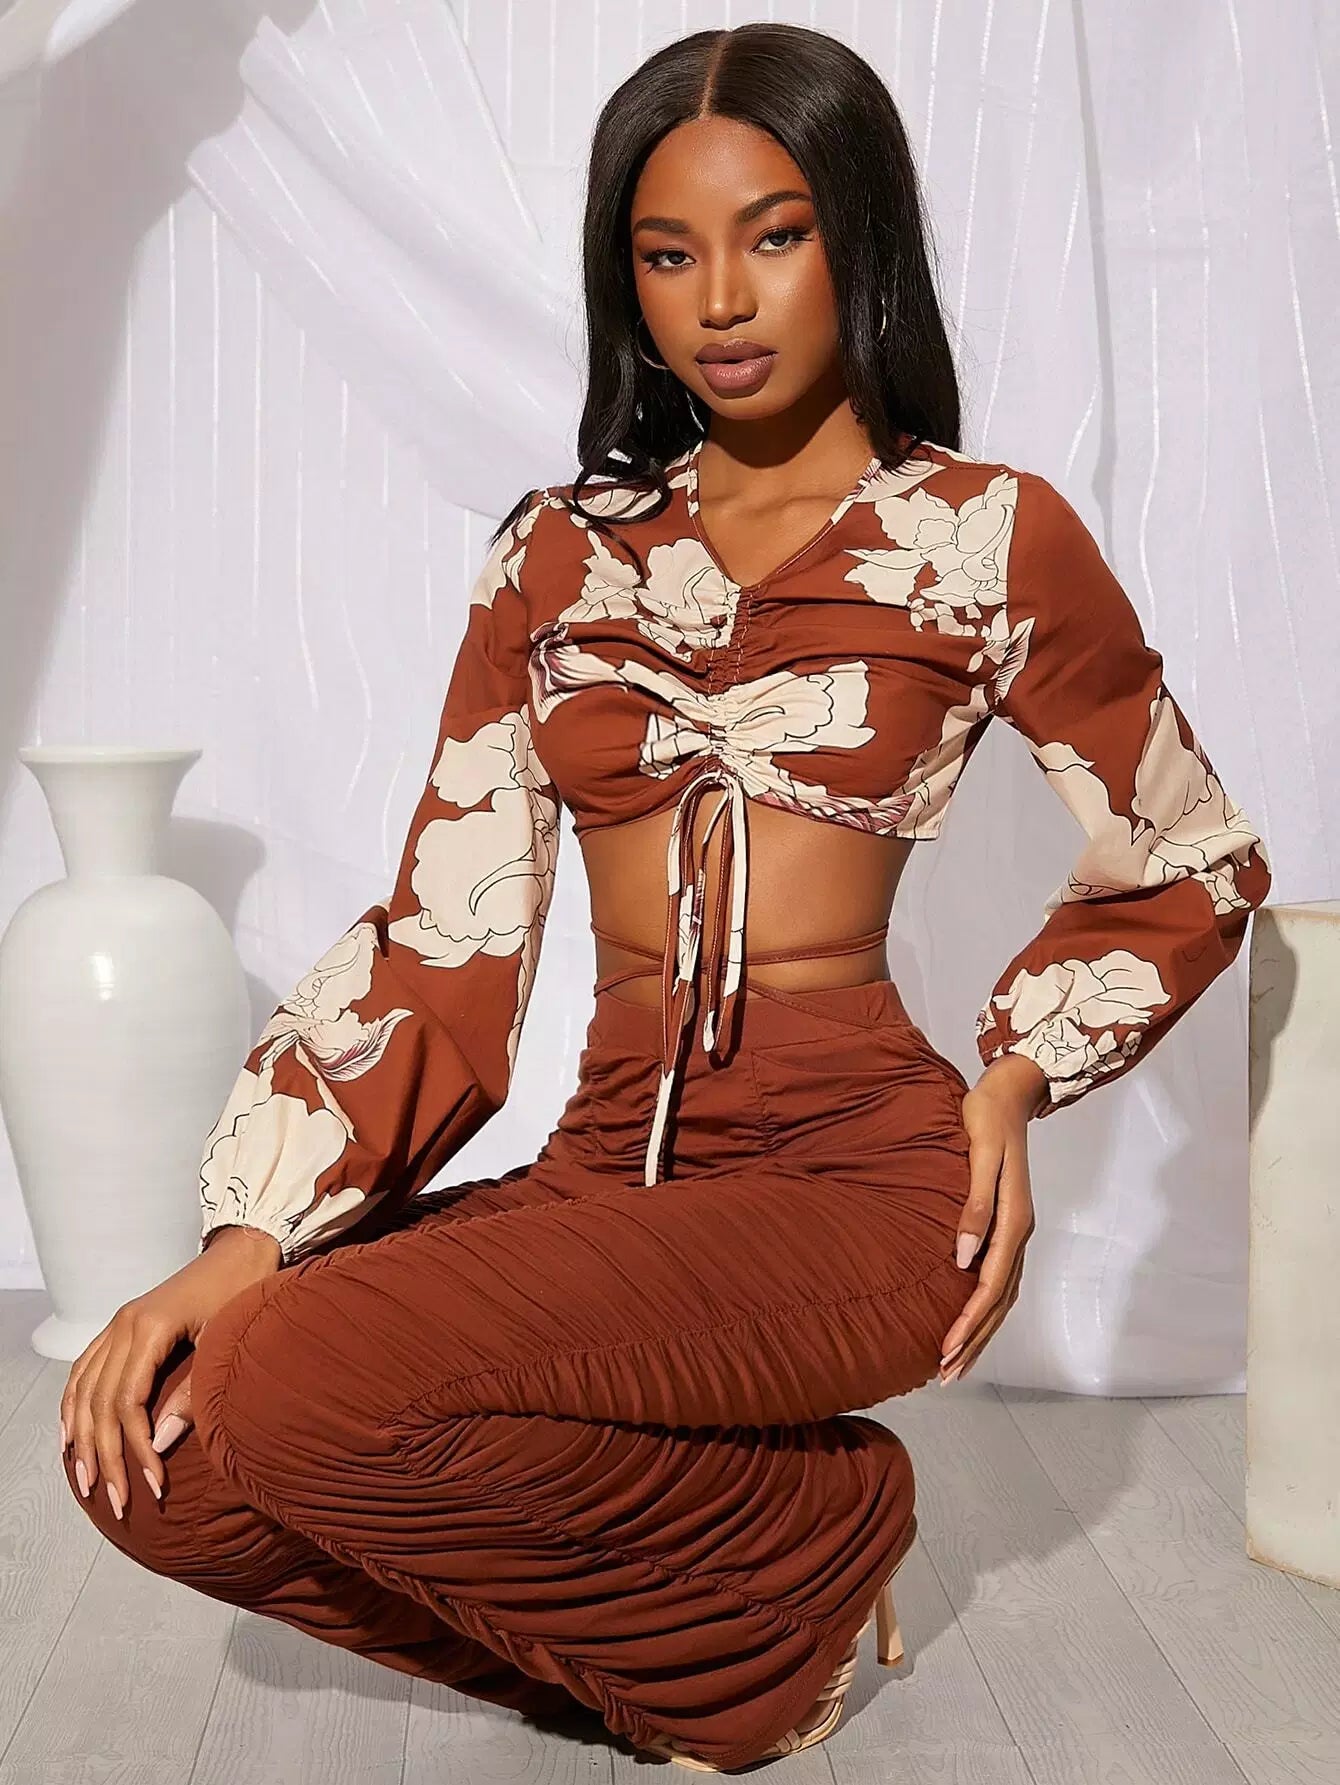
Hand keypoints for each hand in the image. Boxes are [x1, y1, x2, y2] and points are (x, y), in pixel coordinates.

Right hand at [59, 1225, 280, 1517]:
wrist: (244, 1249)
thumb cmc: (243, 1291)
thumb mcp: (224, 1343)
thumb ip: (193, 1394)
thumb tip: (161, 1444)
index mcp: (148, 1328)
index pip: (128, 1403)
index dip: (136, 1448)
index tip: (152, 1485)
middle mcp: (123, 1325)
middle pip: (100, 1403)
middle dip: (106, 1456)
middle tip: (118, 1500)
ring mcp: (117, 1324)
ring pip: (84, 1389)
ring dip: (82, 1438)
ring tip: (86, 1481)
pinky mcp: (120, 1327)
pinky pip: (84, 1370)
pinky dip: (74, 1405)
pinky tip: (71, 1434)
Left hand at [938, 1055, 1045, 1383]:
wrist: (1008, 1094)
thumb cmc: (986, 1119)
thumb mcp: (979, 1155)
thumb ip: (973, 1206)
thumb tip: (961, 1258)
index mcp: (1015, 1221)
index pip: (991, 1285)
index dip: (970, 1322)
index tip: (946, 1350)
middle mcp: (1020, 1232)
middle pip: (1000, 1302)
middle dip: (975, 1341)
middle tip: (945, 1375)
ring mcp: (1016, 1232)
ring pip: (1002, 1296)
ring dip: (981, 1332)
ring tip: (955, 1363)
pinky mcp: (1007, 1227)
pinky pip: (999, 1279)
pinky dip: (985, 1308)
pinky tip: (968, 1320)